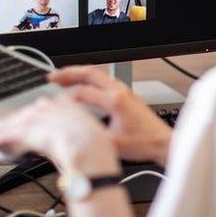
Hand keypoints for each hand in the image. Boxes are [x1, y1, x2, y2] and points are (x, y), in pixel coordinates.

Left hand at [0, 94, 120, 175]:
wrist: (90, 149)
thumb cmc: (94, 147)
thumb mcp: (87, 136)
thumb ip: (71, 138)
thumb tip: (64, 148)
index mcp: (67, 105)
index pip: (42, 108)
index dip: (29, 115)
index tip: (22, 118)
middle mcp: (51, 106)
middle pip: (25, 113)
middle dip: (10, 120)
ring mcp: (39, 116)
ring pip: (15, 122)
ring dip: (0, 128)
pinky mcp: (27, 129)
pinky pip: (8, 132)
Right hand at [50, 66, 172, 165]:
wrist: (162, 142)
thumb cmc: (144, 143)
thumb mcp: (112, 143)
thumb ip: (90, 134)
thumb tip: (71, 132)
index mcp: (115, 101)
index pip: (83, 93)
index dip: (66, 98)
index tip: (55, 104)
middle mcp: (120, 91)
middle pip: (90, 72)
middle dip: (69, 73)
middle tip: (52, 77)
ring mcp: (124, 91)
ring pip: (98, 74)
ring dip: (79, 74)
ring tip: (63, 78)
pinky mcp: (126, 94)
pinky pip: (104, 80)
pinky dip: (89, 80)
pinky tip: (83, 86)